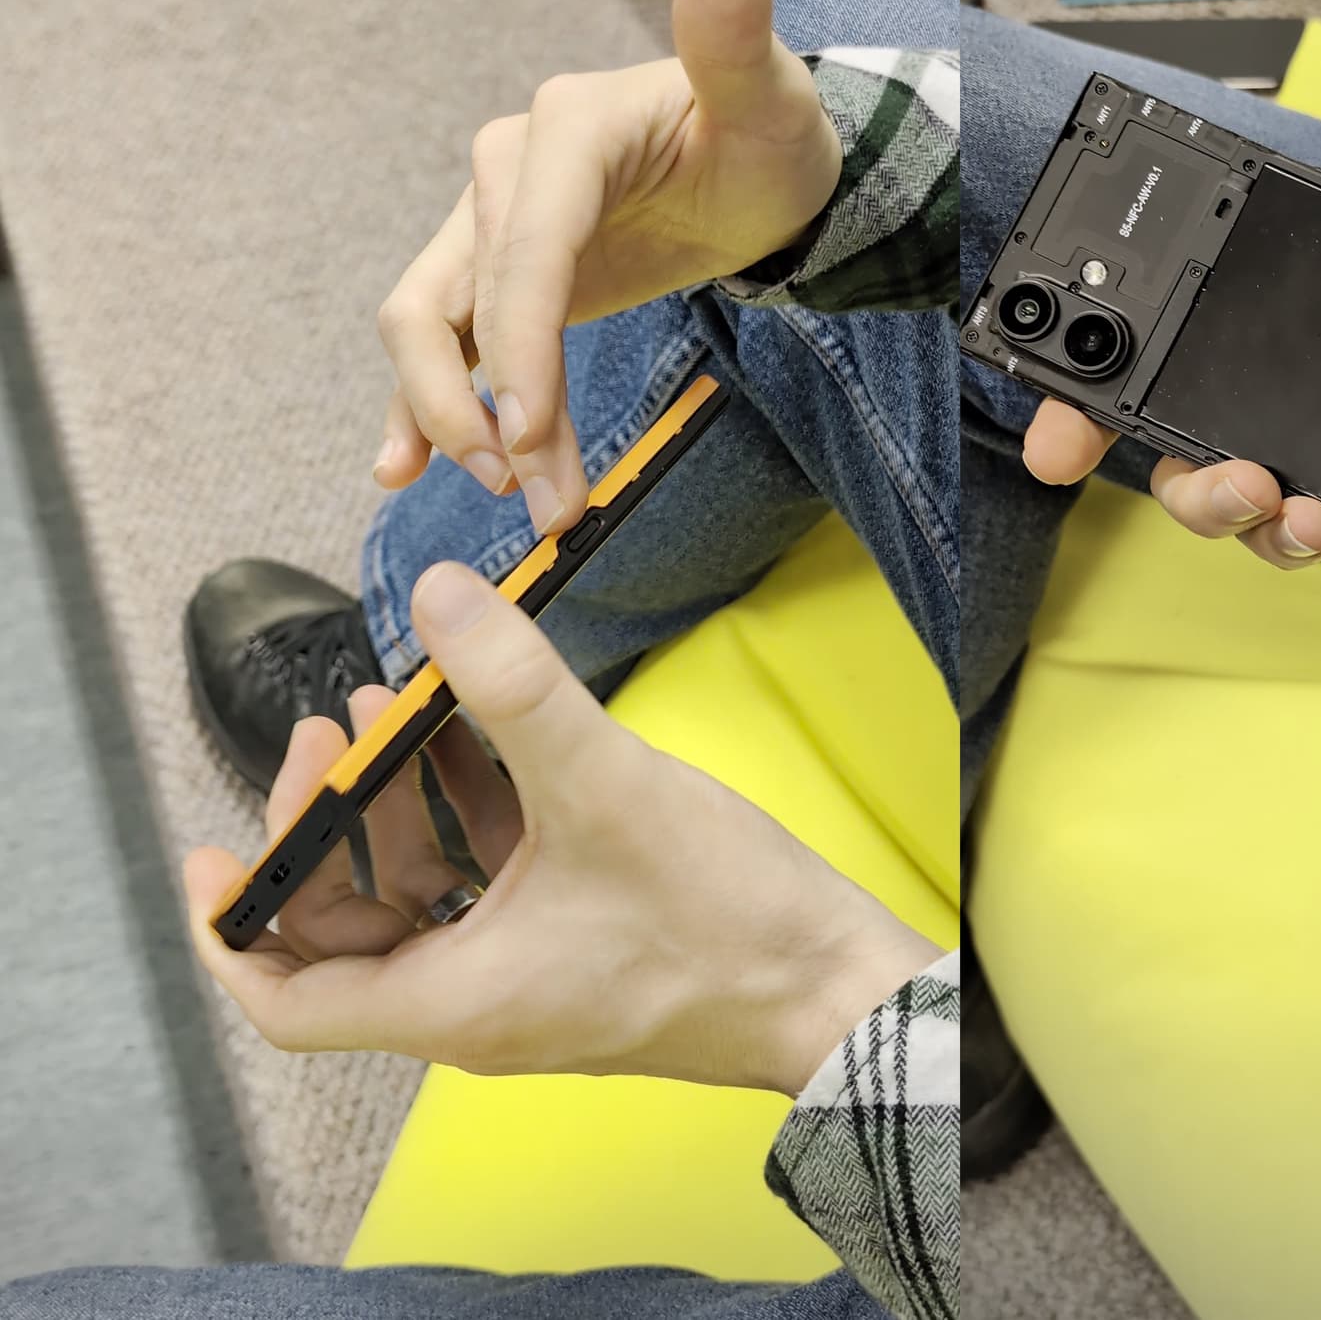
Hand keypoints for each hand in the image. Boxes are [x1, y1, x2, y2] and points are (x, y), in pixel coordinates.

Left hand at [183, 562, 939, 1093]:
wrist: (834, 988)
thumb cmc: (723, 921)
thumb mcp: (605, 788)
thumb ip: (515, 687)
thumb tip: (437, 595)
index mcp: (454, 997)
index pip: (288, 999)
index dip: (232, 924)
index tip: (207, 849)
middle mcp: (477, 1004)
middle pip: (348, 932)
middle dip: (327, 825)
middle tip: (331, 729)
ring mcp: (530, 980)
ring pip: (422, 902)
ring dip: (402, 811)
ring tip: (401, 709)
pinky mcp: (580, 950)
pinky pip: (490, 890)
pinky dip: (470, 821)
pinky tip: (488, 742)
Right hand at [374, 0, 841, 534]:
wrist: (761, 164)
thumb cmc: (770, 133)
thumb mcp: (767, 91)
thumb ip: (734, 21)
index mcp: (562, 130)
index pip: (524, 244)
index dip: (516, 340)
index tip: (530, 429)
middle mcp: (507, 172)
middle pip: (452, 298)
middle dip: (482, 404)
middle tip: (534, 490)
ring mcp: (494, 226)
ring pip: (436, 331)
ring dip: (457, 422)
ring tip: (516, 495)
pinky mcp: (501, 274)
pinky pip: (444, 341)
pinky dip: (421, 407)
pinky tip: (403, 469)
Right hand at [1022, 146, 1320, 579]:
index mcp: (1209, 366)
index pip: (1119, 402)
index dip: (1072, 431)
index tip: (1057, 455)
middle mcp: (1234, 429)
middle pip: (1188, 486)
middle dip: (1207, 499)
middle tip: (1248, 483)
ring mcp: (1290, 473)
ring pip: (1256, 524)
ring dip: (1274, 535)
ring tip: (1312, 518)